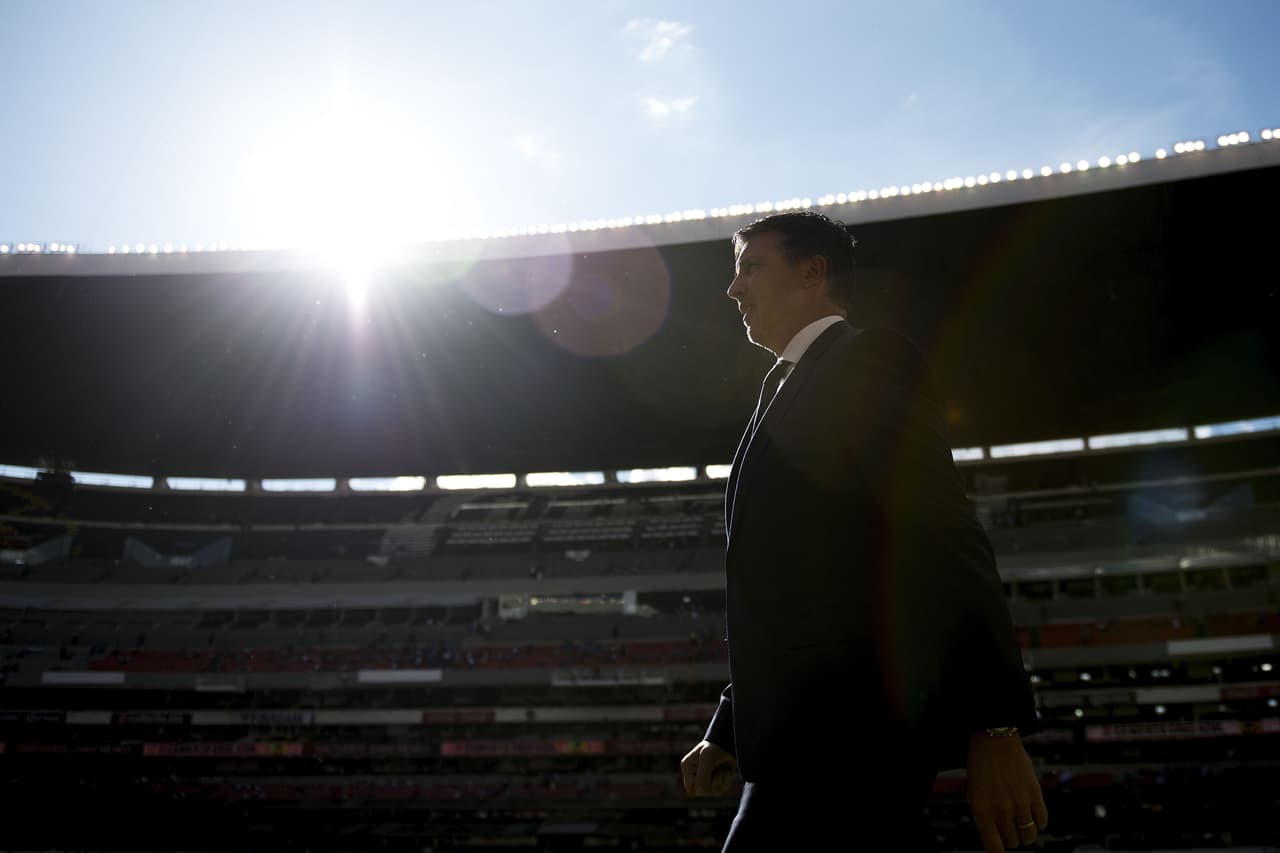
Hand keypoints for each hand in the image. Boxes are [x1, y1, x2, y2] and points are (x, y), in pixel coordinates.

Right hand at [680, 739, 736, 796]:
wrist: (730, 741)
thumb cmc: (716, 747)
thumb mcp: (707, 758)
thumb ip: (702, 775)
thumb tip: (700, 792)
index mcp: (687, 767)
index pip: (691, 789)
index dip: (702, 786)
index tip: (711, 775)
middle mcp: (694, 774)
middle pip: (702, 792)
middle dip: (714, 783)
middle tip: (720, 770)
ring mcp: (704, 777)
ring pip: (712, 792)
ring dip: (722, 782)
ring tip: (724, 769)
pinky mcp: (714, 779)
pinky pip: (719, 790)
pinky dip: (726, 782)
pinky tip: (727, 771)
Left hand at [965, 732, 1047, 851]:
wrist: (994, 742)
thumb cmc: (981, 767)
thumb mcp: (973, 794)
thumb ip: (984, 817)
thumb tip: (995, 837)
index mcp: (982, 811)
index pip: (994, 847)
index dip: (998, 850)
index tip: (1000, 848)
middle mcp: (1002, 810)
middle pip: (1013, 843)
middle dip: (1011, 838)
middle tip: (1009, 828)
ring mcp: (1020, 804)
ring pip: (1029, 836)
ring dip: (1025, 833)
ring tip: (1021, 823)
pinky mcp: (1036, 795)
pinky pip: (1043, 822)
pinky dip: (1038, 822)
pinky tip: (1031, 814)